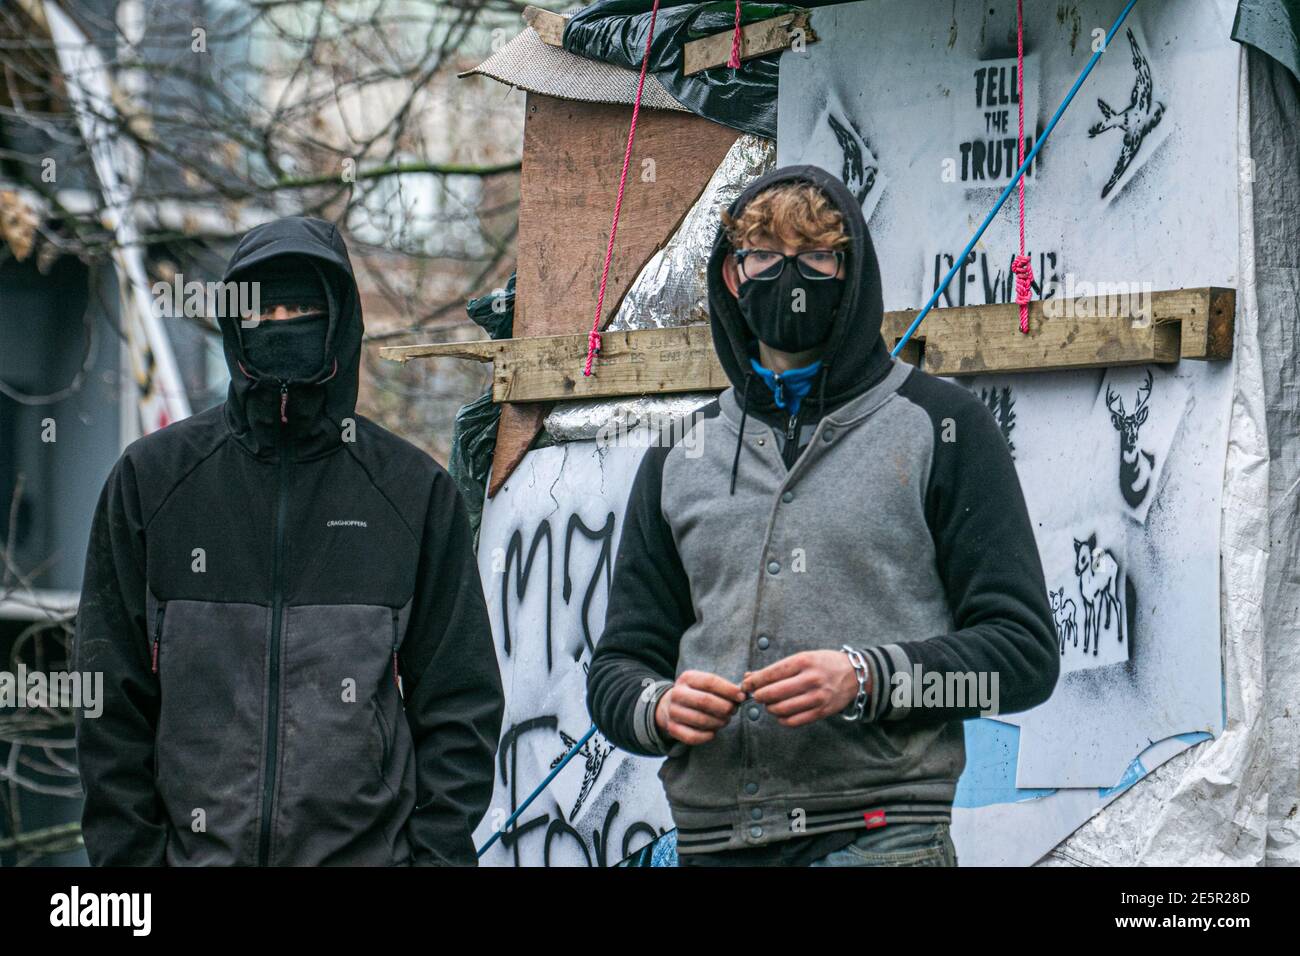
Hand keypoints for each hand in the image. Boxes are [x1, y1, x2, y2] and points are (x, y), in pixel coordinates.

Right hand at [654, 670, 744, 744]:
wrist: (670, 705)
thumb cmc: (697, 694)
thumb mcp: (706, 684)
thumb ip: (724, 687)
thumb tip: (743, 694)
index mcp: (687, 678)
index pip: (710, 681)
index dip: (728, 690)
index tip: (741, 696)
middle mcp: (677, 693)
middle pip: (705, 701)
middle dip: (725, 707)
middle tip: (733, 711)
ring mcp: (673, 711)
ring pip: (701, 720)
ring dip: (718, 722)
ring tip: (725, 720)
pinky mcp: (672, 728)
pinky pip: (692, 736)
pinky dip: (707, 736)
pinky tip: (713, 732)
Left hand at [742, 650, 861, 727]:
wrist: (854, 675)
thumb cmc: (824, 664)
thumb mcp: (803, 658)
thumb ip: (777, 669)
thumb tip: (749, 677)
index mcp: (804, 661)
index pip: (770, 673)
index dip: (754, 681)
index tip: (746, 685)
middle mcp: (810, 679)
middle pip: (773, 693)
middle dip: (759, 696)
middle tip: (756, 695)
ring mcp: (817, 697)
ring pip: (781, 709)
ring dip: (769, 708)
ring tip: (769, 704)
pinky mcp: (821, 712)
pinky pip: (794, 721)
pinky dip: (782, 719)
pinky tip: (780, 713)